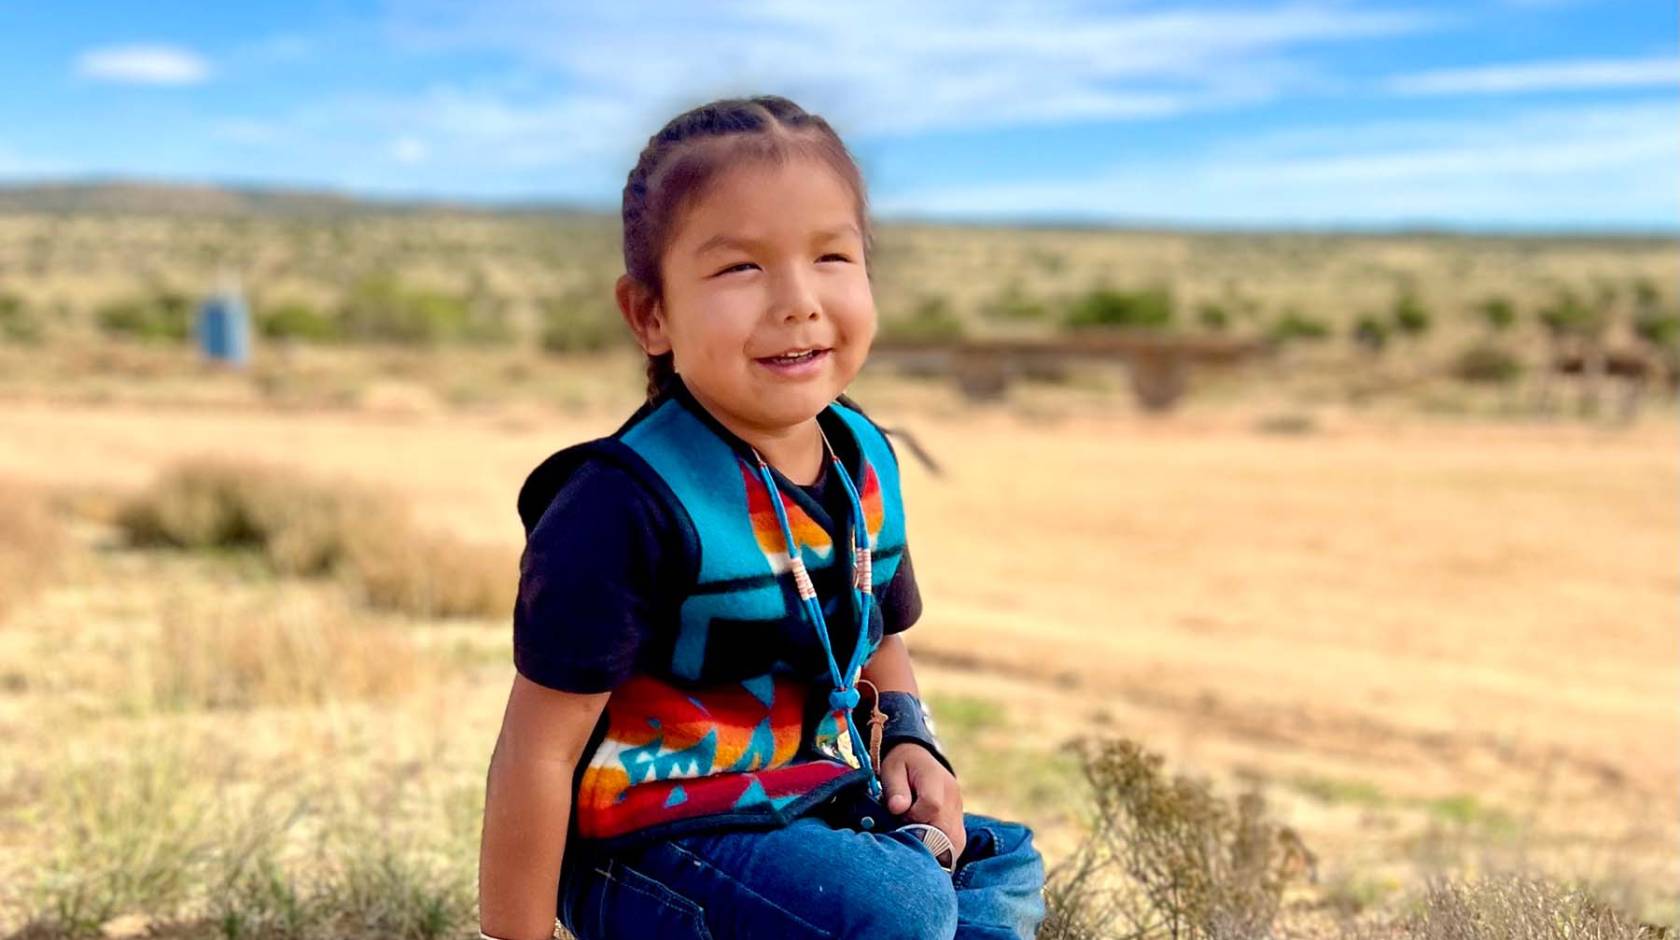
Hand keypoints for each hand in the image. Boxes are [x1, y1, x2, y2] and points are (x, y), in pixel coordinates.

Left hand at [879, 743, 964, 861]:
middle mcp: (953, 798)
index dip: (912, 816)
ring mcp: (959, 814)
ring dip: (932, 849)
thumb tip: (898, 808)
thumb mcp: (892, 769)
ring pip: (954, 843)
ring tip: (912, 844)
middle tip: (902, 836)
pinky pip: (955, 847)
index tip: (897, 815)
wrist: (918, 762)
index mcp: (936, 779)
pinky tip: (923, 849)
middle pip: (945, 830)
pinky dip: (939, 853)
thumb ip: (895, 788)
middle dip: (922, 839)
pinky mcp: (959, 827)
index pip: (932, 805)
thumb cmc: (901, 767)